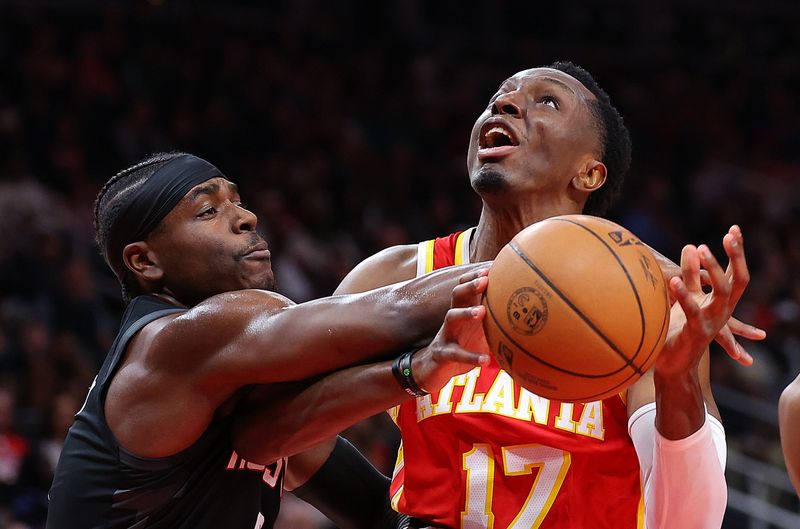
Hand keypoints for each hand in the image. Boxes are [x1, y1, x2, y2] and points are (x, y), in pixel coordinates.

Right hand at [411, 267, 491, 392]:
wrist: (435, 368)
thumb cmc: (463, 344)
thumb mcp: (480, 330)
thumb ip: (497, 320)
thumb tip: (529, 315)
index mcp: (464, 309)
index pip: (466, 285)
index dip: (477, 275)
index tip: (493, 266)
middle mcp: (454, 317)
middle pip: (457, 294)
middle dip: (470, 285)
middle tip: (485, 280)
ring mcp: (447, 334)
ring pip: (450, 317)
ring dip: (465, 313)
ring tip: (481, 312)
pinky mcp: (443, 353)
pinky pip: (455, 353)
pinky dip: (470, 356)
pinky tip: (485, 360)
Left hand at [655, 226, 754, 375]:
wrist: (672, 364)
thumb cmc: (677, 328)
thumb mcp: (685, 296)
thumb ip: (689, 274)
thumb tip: (691, 246)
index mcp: (721, 302)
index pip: (735, 272)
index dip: (737, 252)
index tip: (734, 228)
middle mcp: (723, 311)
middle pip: (738, 281)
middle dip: (735, 257)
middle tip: (727, 236)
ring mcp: (712, 322)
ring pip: (722, 293)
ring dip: (712, 270)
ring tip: (700, 248)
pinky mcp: (696, 333)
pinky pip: (692, 311)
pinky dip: (684, 294)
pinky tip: (674, 280)